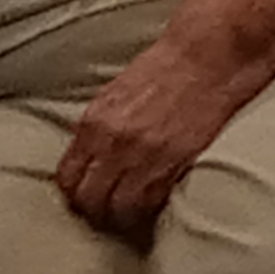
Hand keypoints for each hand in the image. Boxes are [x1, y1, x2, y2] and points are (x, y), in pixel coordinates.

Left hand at [55, 36, 266, 238]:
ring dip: (122, 215)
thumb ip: (99, 126)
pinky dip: (149, 209)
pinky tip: (153, 204)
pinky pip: (150, 202)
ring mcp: (143, 156)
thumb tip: (90, 154)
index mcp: (94, 122)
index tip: (85, 196)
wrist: (207, 57)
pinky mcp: (173, 163)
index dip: (75, 193)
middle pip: (88, 199)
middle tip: (106, 211)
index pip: (67, 177)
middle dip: (95, 209)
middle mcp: (113, 142)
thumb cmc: (168, 67)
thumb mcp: (117, 92)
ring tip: (130, 214)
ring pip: (117, 208)